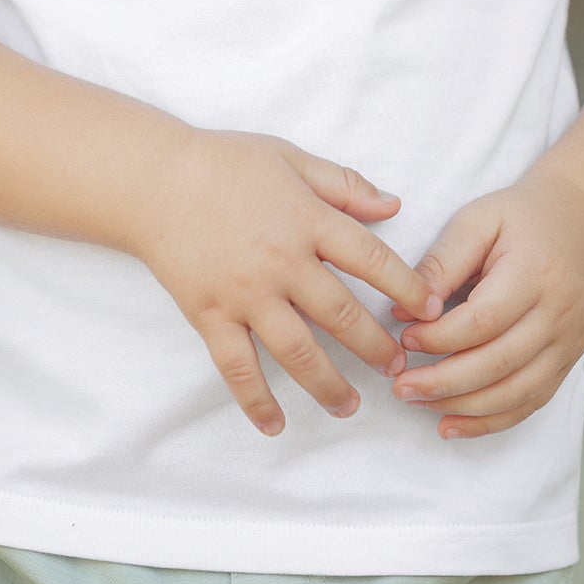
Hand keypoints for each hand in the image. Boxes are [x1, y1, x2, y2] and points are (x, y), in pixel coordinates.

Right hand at [133, 128, 443, 437]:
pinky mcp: (210, 315)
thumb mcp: (290, 157)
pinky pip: (237, 367)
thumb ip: (343, 184)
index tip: (431, 311)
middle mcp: (282, 262)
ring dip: (329, 384)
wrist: (152, 180)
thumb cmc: (223, 162)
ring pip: (297, 351)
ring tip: (351, 407)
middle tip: (398, 369)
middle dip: (376, 346)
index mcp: (307, 220)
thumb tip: (394, 205)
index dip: (408, 287)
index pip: (372, 260)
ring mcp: (245, 293)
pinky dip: (256, 401)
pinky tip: (274, 425)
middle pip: (342, 314)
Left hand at [388, 166, 583, 439]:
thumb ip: (442, 262)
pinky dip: (490, 421)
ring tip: (417, 403)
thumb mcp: (477, 220)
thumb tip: (404, 308)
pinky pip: (530, 403)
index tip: (405, 338)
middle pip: (499, 363)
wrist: (581, 225)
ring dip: (463, 407)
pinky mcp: (568, 362)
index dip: (441, 338)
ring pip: (516, 392)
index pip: (485, 320)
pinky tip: (452, 425)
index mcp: (536, 272)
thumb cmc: (520, 219)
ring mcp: (570, 343)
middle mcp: (560, 313)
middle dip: (444, 382)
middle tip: (401, 387)